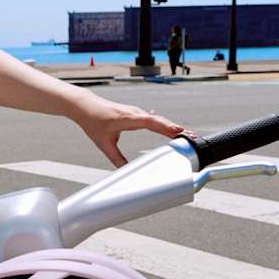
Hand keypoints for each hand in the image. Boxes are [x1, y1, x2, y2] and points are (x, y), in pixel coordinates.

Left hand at [72, 99, 189, 167]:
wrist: (86, 105)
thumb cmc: (93, 123)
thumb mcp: (103, 144)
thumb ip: (115, 158)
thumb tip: (125, 172)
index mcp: (127, 118)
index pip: (150, 121)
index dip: (165, 126)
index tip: (180, 131)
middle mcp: (135, 113)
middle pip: (159, 121)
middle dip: (176, 129)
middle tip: (193, 137)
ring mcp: (137, 113)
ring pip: (158, 120)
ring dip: (173, 127)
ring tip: (189, 136)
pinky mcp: (137, 114)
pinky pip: (154, 120)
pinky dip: (165, 126)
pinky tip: (176, 131)